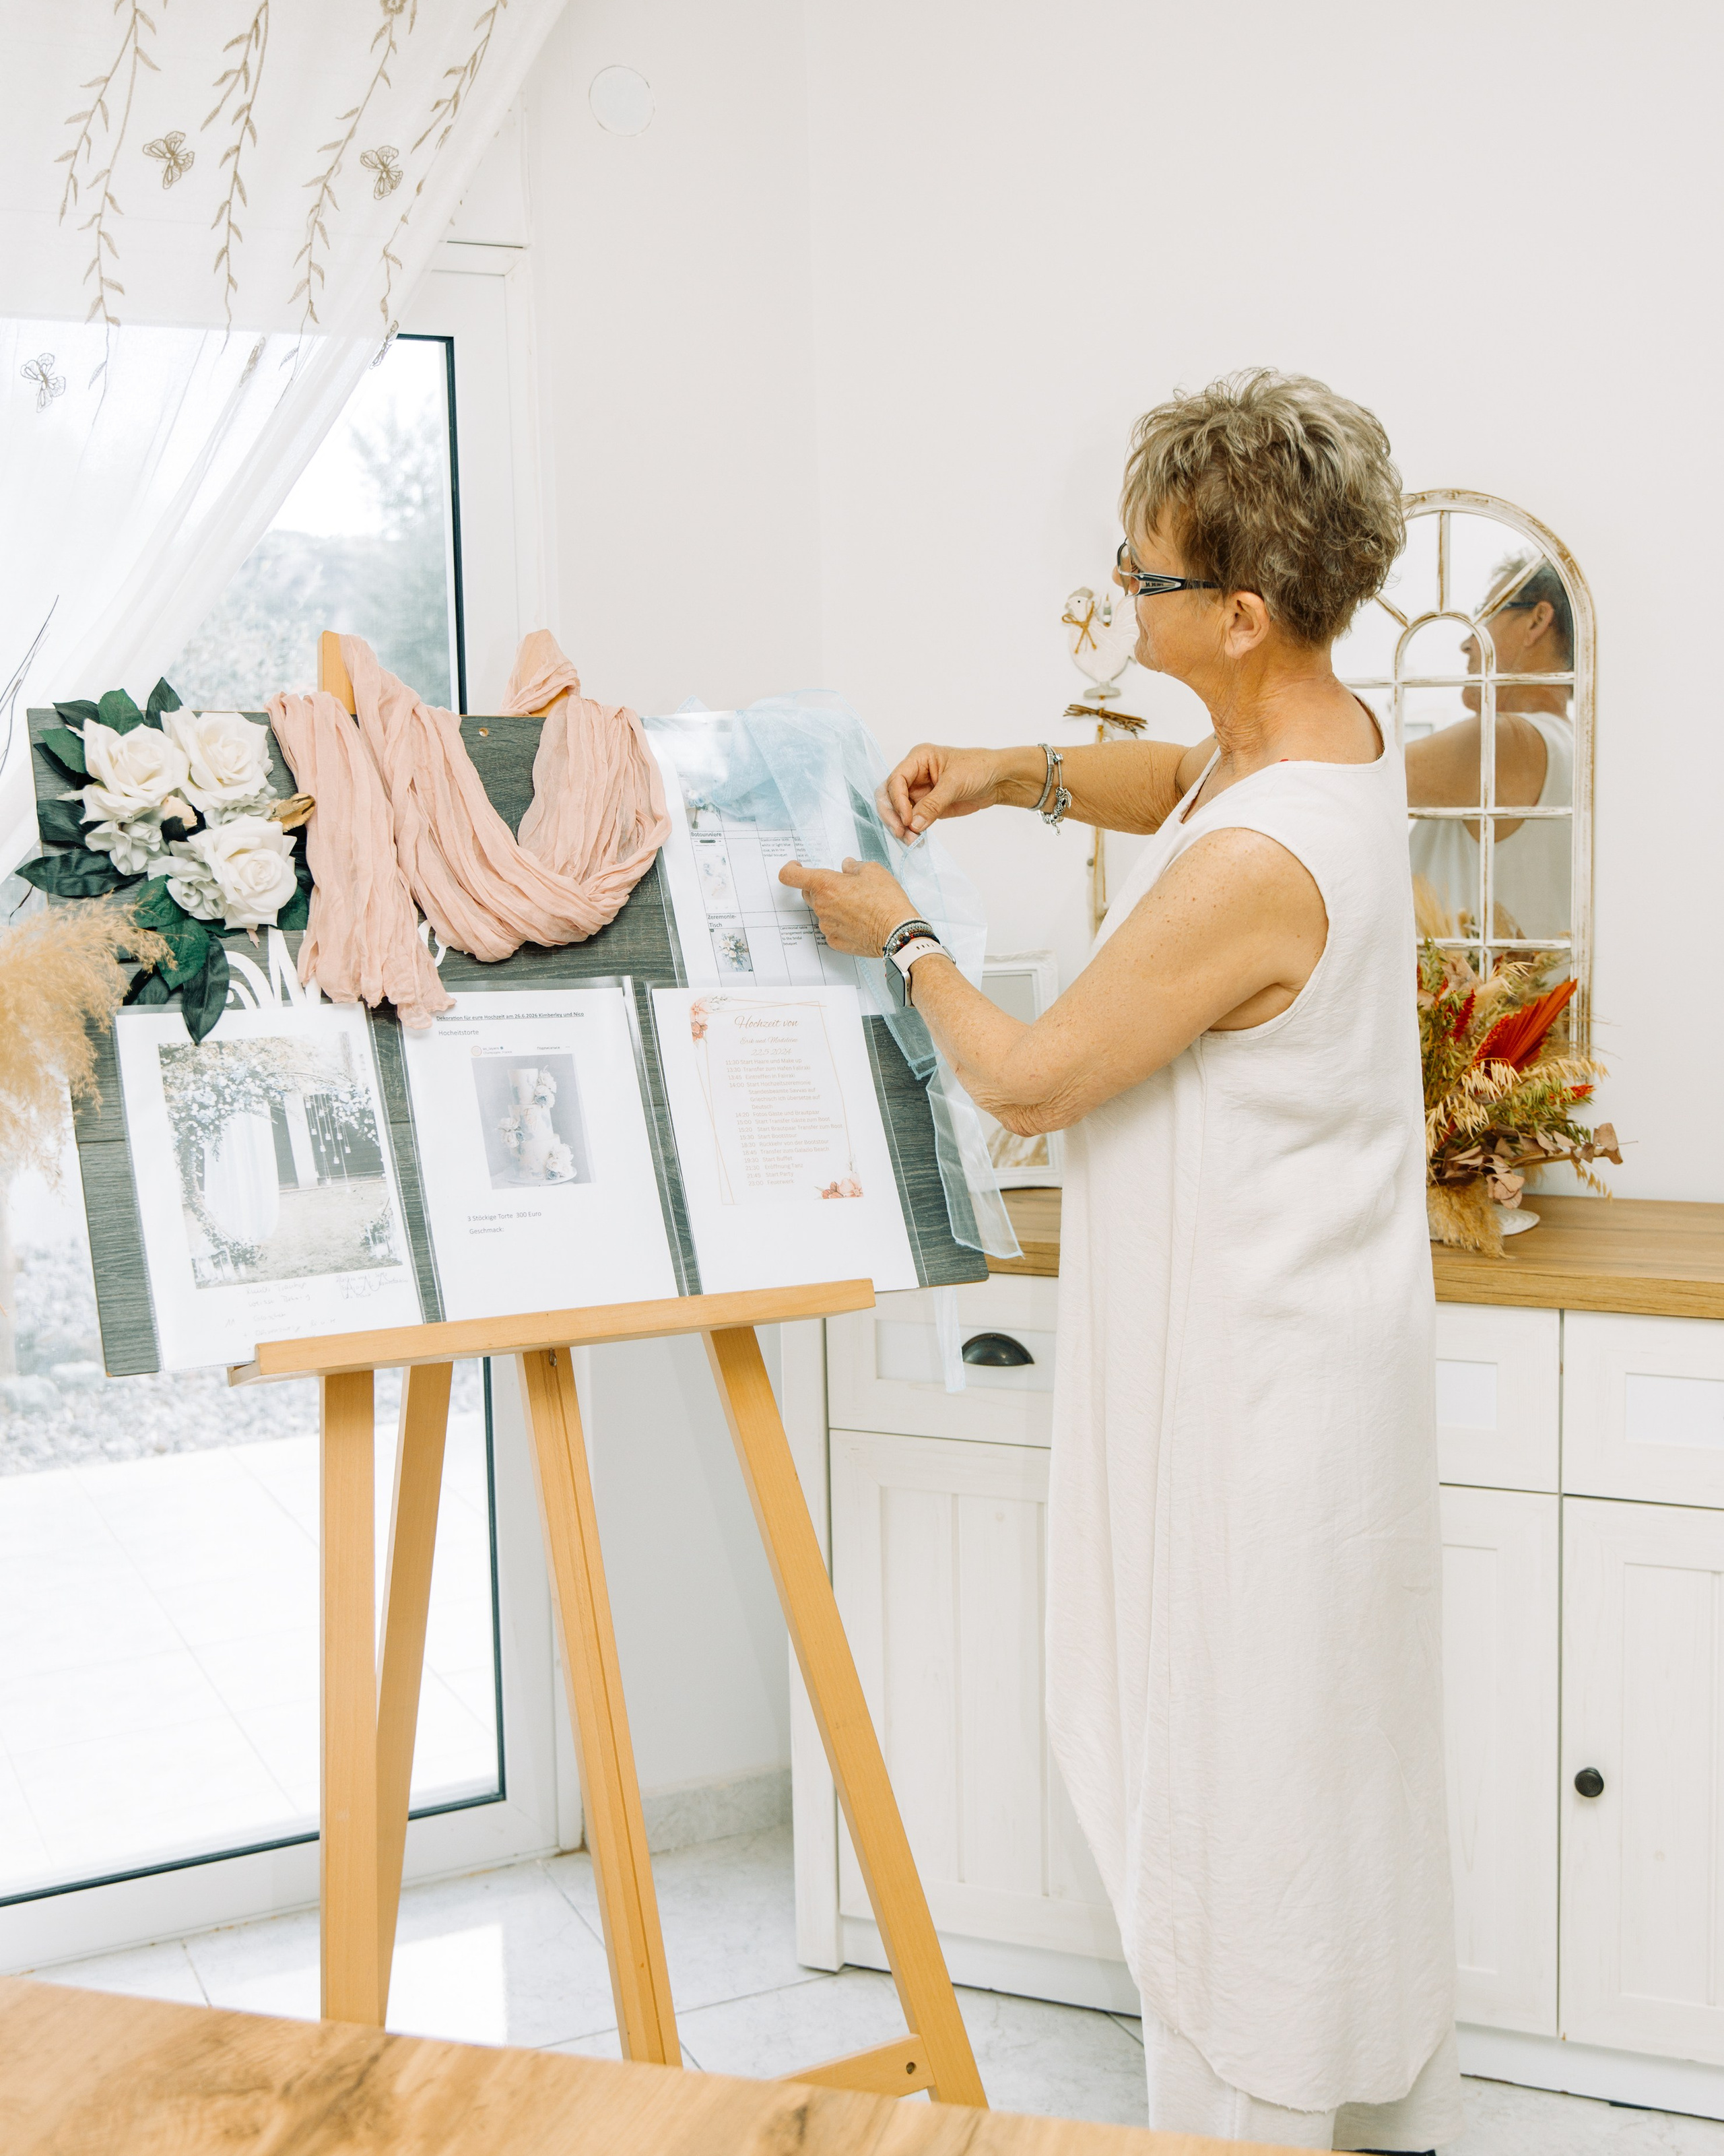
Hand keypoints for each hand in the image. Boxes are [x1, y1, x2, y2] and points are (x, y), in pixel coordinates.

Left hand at [778, 857, 916, 955]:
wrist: (898, 932)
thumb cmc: (886, 901)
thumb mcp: (873, 871)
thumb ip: (854, 866)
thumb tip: (847, 866)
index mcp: (825, 884)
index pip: (790, 876)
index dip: (790, 870)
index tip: (796, 867)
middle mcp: (821, 906)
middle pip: (808, 894)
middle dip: (821, 888)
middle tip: (844, 887)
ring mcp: (826, 926)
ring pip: (822, 912)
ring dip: (834, 907)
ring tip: (859, 907)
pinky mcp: (835, 941)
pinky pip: (832, 928)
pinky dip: (841, 923)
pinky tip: (859, 922)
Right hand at [877, 742, 1012, 840]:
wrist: (997, 780)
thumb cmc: (979, 768)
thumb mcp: (955, 783)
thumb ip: (933, 804)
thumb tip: (913, 824)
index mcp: (918, 759)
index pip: (896, 780)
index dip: (897, 800)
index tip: (906, 819)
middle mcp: (914, 774)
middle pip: (889, 795)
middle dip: (893, 815)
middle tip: (901, 833)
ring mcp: (919, 791)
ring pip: (898, 811)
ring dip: (901, 826)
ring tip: (911, 840)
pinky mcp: (927, 807)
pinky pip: (912, 820)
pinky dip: (912, 831)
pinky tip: (916, 841)